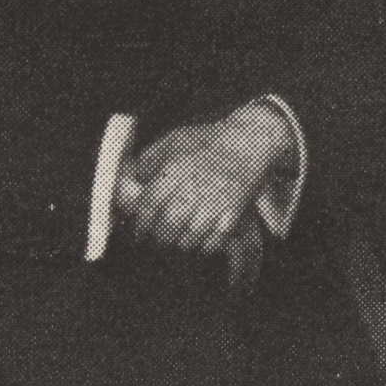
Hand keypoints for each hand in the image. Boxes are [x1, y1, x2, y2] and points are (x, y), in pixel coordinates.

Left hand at [120, 102, 293, 256]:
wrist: (250, 140)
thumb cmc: (209, 140)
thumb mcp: (174, 139)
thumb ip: (151, 159)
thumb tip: (134, 181)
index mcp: (176, 168)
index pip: (149, 204)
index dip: (141, 223)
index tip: (139, 232)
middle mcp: (195, 186)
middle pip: (168, 225)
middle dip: (160, 237)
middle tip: (158, 240)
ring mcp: (216, 200)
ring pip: (190, 236)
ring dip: (181, 243)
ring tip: (178, 242)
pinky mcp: (234, 210)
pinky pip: (215, 239)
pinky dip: (205, 246)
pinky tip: (201, 244)